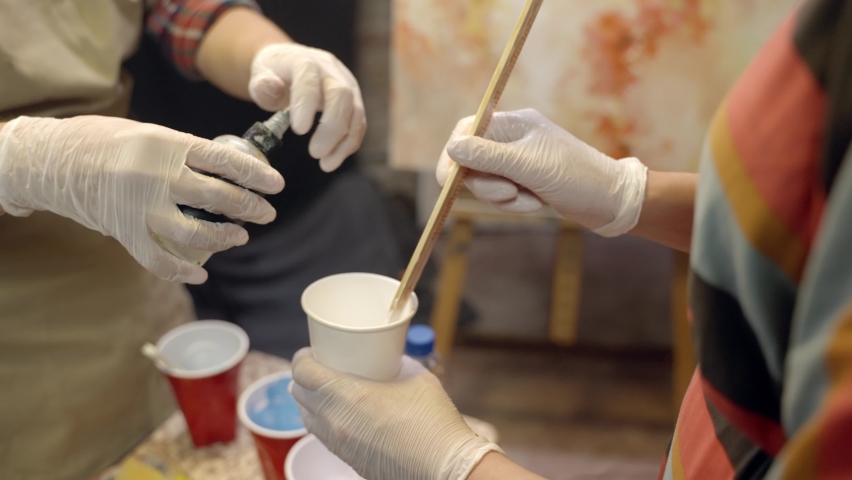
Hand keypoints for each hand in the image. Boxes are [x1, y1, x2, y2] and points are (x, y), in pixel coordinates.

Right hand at [0, 115, 284, 283]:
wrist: (53, 159)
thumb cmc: (106, 141)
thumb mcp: (151, 134)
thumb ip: (185, 153)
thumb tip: (227, 171)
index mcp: (168, 144)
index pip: (224, 160)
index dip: (256, 174)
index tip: (277, 185)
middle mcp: (158, 176)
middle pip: (218, 197)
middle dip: (250, 207)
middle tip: (266, 213)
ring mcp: (141, 207)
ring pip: (196, 232)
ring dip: (225, 237)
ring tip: (240, 236)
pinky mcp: (125, 232)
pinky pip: (160, 260)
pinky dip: (183, 271)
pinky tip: (200, 274)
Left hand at [249, 43, 365, 171]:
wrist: (290, 65)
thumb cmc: (274, 74)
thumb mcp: (260, 75)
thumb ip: (262, 83)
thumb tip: (268, 87)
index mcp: (305, 61)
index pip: (310, 79)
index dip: (307, 103)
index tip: (299, 130)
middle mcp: (331, 70)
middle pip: (341, 95)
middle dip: (331, 127)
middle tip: (314, 153)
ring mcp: (347, 85)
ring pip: (355, 112)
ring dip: (343, 142)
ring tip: (326, 164)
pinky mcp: (354, 102)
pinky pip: (358, 124)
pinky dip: (348, 144)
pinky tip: (332, 160)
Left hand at [291, 348, 501, 479]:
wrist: (442, 467)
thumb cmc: (432, 421)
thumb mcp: (415, 376)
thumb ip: (396, 363)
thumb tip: (389, 359)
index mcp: (346, 395)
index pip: (302, 371)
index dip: (303, 357)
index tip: (314, 351)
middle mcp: (333, 420)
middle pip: (297, 393)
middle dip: (305, 377)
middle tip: (324, 367)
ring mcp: (337, 443)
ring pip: (306, 417)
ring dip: (312, 400)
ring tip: (331, 390)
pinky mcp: (346, 459)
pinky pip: (322, 435)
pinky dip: (324, 420)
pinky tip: (345, 414)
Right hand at [437, 109, 647, 236]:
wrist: (612, 201)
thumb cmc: (577, 177)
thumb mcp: (529, 167)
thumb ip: (489, 157)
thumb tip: (452, 148)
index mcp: (514, 123)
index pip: (467, 131)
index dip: (454, 156)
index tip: (451, 180)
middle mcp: (513, 138)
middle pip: (472, 161)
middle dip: (485, 184)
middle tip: (508, 193)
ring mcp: (518, 161)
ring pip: (485, 182)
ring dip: (502, 197)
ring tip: (530, 200)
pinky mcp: (524, 181)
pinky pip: (501, 194)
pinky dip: (514, 204)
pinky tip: (537, 203)